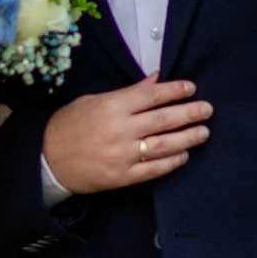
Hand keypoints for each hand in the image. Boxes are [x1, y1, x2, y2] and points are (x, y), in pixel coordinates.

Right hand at [41, 73, 211, 195]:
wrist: (49, 160)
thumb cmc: (70, 125)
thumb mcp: (94, 100)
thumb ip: (127, 92)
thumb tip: (155, 80)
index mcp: (112, 106)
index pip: (152, 95)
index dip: (175, 90)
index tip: (191, 88)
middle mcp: (121, 130)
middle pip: (164, 119)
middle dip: (190, 113)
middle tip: (207, 109)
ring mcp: (123, 155)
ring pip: (164, 145)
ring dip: (188, 138)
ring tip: (204, 132)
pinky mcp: (123, 176)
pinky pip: (154, 169)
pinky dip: (172, 162)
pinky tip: (185, 155)